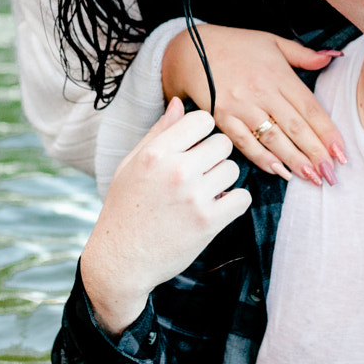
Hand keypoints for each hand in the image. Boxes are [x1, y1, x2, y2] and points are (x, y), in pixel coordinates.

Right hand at [81, 99, 251, 334]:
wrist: (121, 260)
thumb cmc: (125, 209)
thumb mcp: (131, 165)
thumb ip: (158, 133)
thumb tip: (179, 103)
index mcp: (156, 153)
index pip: (202, 120)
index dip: (202, 133)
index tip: (195, 148)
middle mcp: (176, 170)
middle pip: (222, 143)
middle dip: (215, 156)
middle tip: (200, 174)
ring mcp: (194, 197)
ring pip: (234, 169)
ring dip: (223, 180)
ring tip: (204, 192)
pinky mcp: (208, 222)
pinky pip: (242, 198)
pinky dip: (234, 202)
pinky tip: (216, 207)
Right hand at [161, 24, 347, 185]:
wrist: (191, 48)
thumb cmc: (235, 44)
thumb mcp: (272, 41)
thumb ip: (303, 54)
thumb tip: (332, 57)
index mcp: (278, 74)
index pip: (310, 108)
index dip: (327, 132)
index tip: (341, 153)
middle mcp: (262, 91)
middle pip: (295, 127)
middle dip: (315, 153)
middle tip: (331, 175)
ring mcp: (240, 106)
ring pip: (273, 138)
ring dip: (294, 160)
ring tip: (311, 178)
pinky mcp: (221, 117)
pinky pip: (244, 142)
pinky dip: (261, 158)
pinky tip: (278, 171)